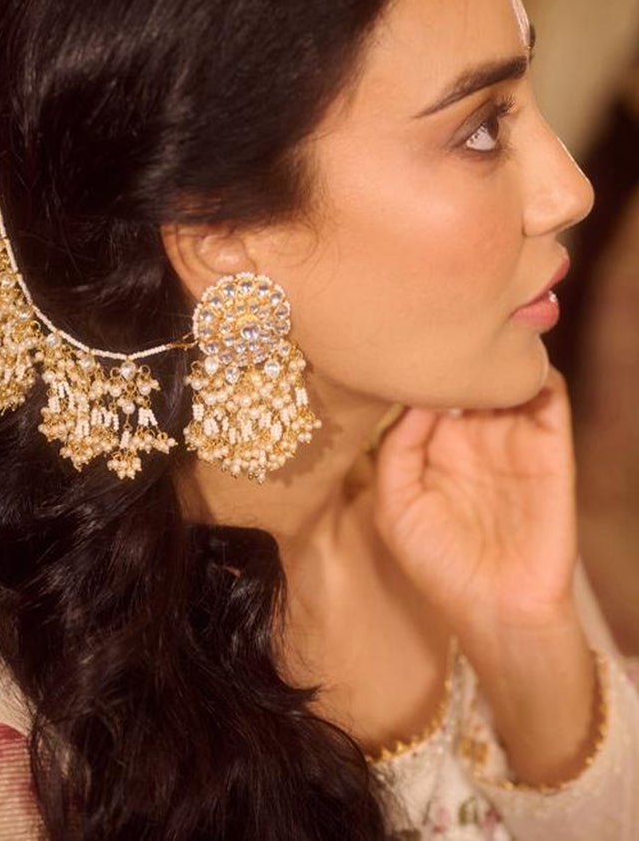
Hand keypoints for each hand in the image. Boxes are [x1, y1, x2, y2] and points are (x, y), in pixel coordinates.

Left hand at [371, 365, 578, 635]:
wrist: (499, 611)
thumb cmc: (440, 566)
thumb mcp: (396, 508)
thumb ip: (395, 451)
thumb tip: (415, 400)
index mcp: (432, 445)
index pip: (424, 388)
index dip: (413, 368)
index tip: (399, 351)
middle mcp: (474, 434)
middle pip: (466, 372)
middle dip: (455, 352)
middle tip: (441, 336)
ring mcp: (513, 438)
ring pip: (507, 376)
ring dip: (497, 357)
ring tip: (477, 351)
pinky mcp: (551, 448)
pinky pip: (550, 398)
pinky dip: (536, 375)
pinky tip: (510, 375)